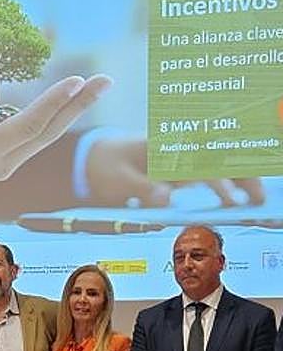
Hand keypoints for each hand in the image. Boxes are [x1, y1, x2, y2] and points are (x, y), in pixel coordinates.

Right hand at [0, 74, 111, 194]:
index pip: (25, 128)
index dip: (52, 104)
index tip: (76, 80)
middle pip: (45, 133)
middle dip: (77, 105)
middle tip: (106, 80)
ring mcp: (3, 165)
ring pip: (45, 136)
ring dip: (73, 110)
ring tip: (97, 85)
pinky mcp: (4, 160)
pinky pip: (36, 137)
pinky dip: (57, 117)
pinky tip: (71, 101)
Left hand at [85, 137, 263, 207]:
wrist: (92, 157)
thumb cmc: (105, 166)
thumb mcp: (117, 179)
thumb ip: (141, 189)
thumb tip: (166, 199)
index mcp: (165, 149)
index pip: (202, 161)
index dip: (219, 178)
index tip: (232, 198)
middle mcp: (177, 153)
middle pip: (219, 159)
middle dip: (242, 176)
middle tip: (258, 199)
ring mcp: (179, 162)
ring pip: (219, 167)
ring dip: (238, 181)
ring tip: (254, 201)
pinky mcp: (177, 173)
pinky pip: (206, 176)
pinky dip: (224, 185)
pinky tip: (235, 200)